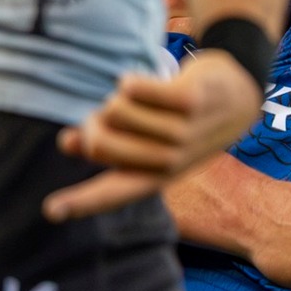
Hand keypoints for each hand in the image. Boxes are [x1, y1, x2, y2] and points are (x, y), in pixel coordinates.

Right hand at [44, 51, 264, 221]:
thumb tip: (67, 142)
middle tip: (107, 112)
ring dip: (119, 98)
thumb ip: (111, 145)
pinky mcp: (192, 101)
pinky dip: (130, 82)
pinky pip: (137, 90)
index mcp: (157, 178)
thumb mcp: (152, 140)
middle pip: (103, 143)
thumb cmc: (184, 120)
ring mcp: (184, 133)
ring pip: (117, 110)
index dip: (81, 202)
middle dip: (93, 123)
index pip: (115, 193)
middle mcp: (170, 162)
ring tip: (137, 97)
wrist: (240, 93)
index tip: (50, 210)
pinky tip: (132, 80)